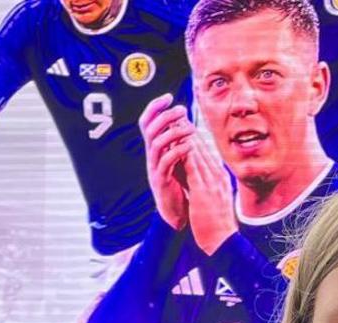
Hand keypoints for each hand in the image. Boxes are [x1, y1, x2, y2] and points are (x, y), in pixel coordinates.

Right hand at [139, 94, 193, 228]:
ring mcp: (154, 169)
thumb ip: (177, 141)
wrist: (176, 212)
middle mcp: (151, 157)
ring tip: (190, 128)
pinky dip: (178, 151)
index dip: (154, 107)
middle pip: (150, 129)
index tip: (168, 96)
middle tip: (182, 109)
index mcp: (155, 149)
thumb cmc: (180, 184)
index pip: (147, 123)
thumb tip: (184, 119)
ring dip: (173, 132)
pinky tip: (190, 146)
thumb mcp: (177, 159)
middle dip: (165, 115)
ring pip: (157, 144)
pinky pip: (166, 162)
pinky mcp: (162, 181)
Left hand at [184, 131, 238, 255]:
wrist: (221, 240)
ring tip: (175, 124)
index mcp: (220, 179)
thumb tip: (202, 184)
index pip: (208, 154)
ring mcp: (211, 181)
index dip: (197, 140)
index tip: (187, 128)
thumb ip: (210, 190)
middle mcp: (217, 176)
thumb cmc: (217, 226)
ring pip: (198, 153)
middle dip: (190, 133)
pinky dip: (184, 152)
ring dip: (186, 137)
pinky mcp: (203, 189)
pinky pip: (192, 166)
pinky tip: (175, 142)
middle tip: (179, 118)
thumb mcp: (216, 203)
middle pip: (203, 149)